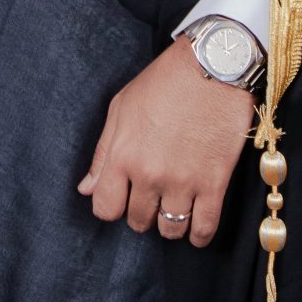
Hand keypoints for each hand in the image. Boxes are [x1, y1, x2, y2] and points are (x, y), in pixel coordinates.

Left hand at [78, 39, 255, 246]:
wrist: (214, 66)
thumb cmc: (165, 82)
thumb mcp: (121, 108)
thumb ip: (103, 153)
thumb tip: (87, 189)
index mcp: (122, 155)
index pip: (105, 208)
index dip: (112, 206)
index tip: (122, 198)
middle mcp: (149, 174)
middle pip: (138, 221)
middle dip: (142, 213)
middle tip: (152, 198)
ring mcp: (183, 181)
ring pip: (170, 229)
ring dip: (170, 224)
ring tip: (174, 209)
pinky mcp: (214, 183)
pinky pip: (204, 228)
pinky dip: (199, 235)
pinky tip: (196, 228)